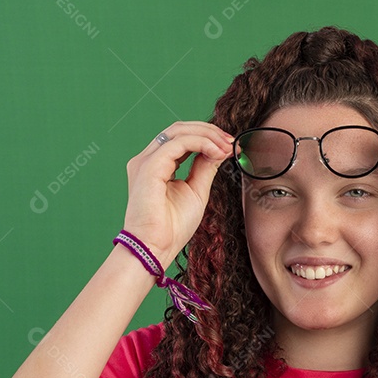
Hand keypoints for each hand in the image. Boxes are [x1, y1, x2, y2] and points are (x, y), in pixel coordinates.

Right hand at [123, 121, 232, 263]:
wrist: (156, 248)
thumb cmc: (172, 227)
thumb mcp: (197, 191)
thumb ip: (205, 167)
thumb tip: (220, 149)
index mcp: (156, 165)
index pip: (181, 138)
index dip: (208, 137)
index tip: (230, 146)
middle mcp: (148, 159)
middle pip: (179, 129)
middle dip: (209, 131)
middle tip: (231, 141)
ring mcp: (146, 161)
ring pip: (178, 131)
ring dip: (207, 135)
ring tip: (226, 147)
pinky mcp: (149, 167)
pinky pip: (178, 143)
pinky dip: (201, 143)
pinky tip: (216, 152)